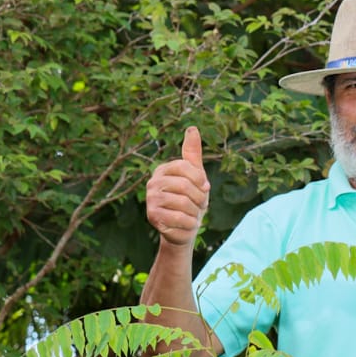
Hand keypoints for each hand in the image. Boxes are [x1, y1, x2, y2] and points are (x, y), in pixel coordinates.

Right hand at [146, 127, 210, 248]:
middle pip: (185, 186)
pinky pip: (180, 218)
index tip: (205, 187)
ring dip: (195, 212)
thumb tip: (192, 128)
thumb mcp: (196, 175)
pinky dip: (190, 223)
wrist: (183, 228)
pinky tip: (187, 224)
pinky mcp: (152, 216)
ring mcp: (150, 199)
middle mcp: (153, 182)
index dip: (199, 178)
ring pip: (184, 203)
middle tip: (199, 205)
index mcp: (163, 170)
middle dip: (199, 198)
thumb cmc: (192, 199)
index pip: (184, 166)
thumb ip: (192, 153)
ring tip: (192, 214)